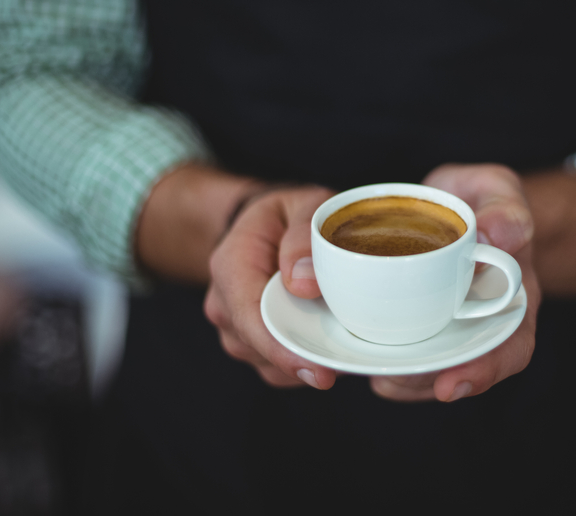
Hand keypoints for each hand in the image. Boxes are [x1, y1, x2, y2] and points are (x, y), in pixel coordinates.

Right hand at [203, 186, 339, 388]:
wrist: (266, 227)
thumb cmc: (287, 214)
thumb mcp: (303, 204)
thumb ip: (303, 235)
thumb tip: (304, 283)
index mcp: (231, 265)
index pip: (250, 317)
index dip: (283, 348)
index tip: (320, 370)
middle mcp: (224, 303)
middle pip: (260, 348)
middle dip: (305, 357)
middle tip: (352, 358)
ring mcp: (235, 328)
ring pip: (270, 364)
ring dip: (307, 357)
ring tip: (341, 335)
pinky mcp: (252, 344)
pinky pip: (278, 368)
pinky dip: (305, 360)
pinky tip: (327, 340)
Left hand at [369, 164, 540, 402]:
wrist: (462, 206)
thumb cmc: (485, 201)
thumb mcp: (500, 191)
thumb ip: (506, 207)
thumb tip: (498, 234)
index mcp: (512, 298)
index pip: (511, 346)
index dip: (485, 370)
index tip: (449, 384)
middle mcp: (483, 322)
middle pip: (462, 366)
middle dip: (426, 382)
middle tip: (389, 380)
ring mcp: (451, 326)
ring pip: (431, 366)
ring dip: (402, 379)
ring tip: (373, 374)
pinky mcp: (420, 320)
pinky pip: (406, 348)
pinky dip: (384, 357)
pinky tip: (360, 360)